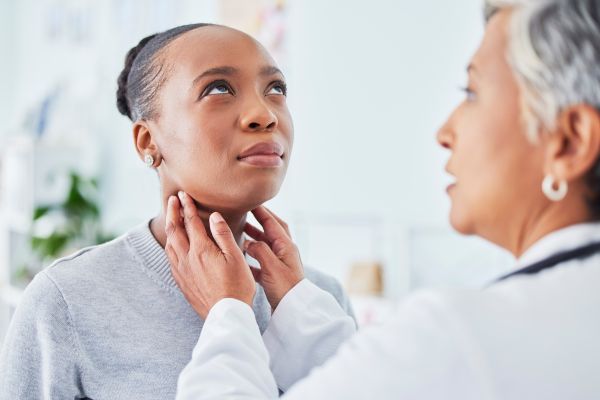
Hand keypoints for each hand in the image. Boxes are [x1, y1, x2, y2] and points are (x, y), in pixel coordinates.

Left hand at [164, 191, 255, 318]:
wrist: (226, 314)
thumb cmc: (237, 286)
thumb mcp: (236, 257)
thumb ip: (223, 235)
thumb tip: (214, 216)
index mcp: (201, 250)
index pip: (191, 222)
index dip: (187, 206)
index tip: (184, 194)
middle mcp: (187, 258)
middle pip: (174, 230)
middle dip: (173, 212)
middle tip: (172, 200)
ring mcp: (182, 271)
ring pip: (170, 244)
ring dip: (169, 228)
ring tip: (171, 219)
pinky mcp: (182, 282)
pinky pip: (170, 258)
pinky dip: (170, 245)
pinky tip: (173, 246)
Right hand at [244, 206, 303, 309]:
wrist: (294, 310)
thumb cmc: (285, 288)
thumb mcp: (271, 266)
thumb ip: (260, 250)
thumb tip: (249, 241)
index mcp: (286, 246)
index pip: (273, 223)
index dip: (261, 212)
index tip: (250, 202)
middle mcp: (285, 252)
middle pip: (272, 231)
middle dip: (260, 221)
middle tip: (246, 213)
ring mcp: (281, 263)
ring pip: (266, 245)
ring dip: (255, 238)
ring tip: (240, 232)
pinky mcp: (276, 275)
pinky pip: (262, 261)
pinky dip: (252, 256)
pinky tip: (241, 258)